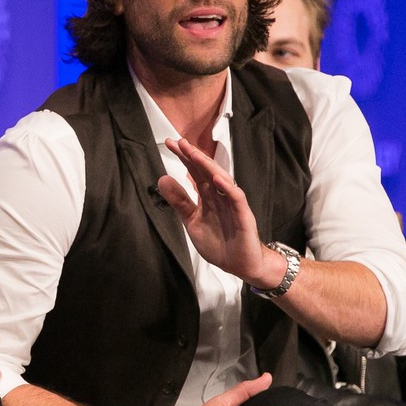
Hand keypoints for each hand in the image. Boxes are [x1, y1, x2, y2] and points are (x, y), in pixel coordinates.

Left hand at [157, 138, 279, 285]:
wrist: (239, 264)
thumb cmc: (218, 242)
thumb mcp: (191, 221)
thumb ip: (179, 201)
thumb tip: (162, 179)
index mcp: (208, 196)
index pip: (194, 171)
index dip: (183, 157)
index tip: (168, 143)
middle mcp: (220, 195)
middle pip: (206, 171)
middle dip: (193, 156)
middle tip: (179, 141)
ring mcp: (232, 204)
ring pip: (221, 180)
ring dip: (208, 166)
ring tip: (194, 154)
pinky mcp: (243, 215)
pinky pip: (236, 198)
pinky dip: (228, 187)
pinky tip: (217, 179)